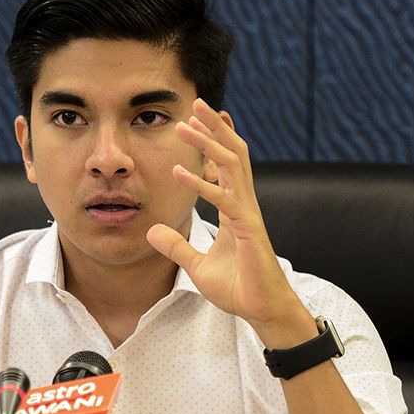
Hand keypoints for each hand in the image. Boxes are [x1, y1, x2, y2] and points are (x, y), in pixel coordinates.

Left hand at [146, 99, 306, 336]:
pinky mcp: (247, 230)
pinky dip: (200, 184)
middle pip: (232, 155)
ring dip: (207, 143)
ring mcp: (248, 215)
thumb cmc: (238, 289)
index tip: (203, 117)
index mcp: (235, 209)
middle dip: (214, 127)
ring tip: (184, 125)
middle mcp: (244, 205)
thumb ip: (176, 247)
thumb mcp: (196, 266)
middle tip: (196, 103)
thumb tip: (152, 231)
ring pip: (230, 167)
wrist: (262, 311)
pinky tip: (179, 171)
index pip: (227, 166)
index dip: (216, 140)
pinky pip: (223, 200)